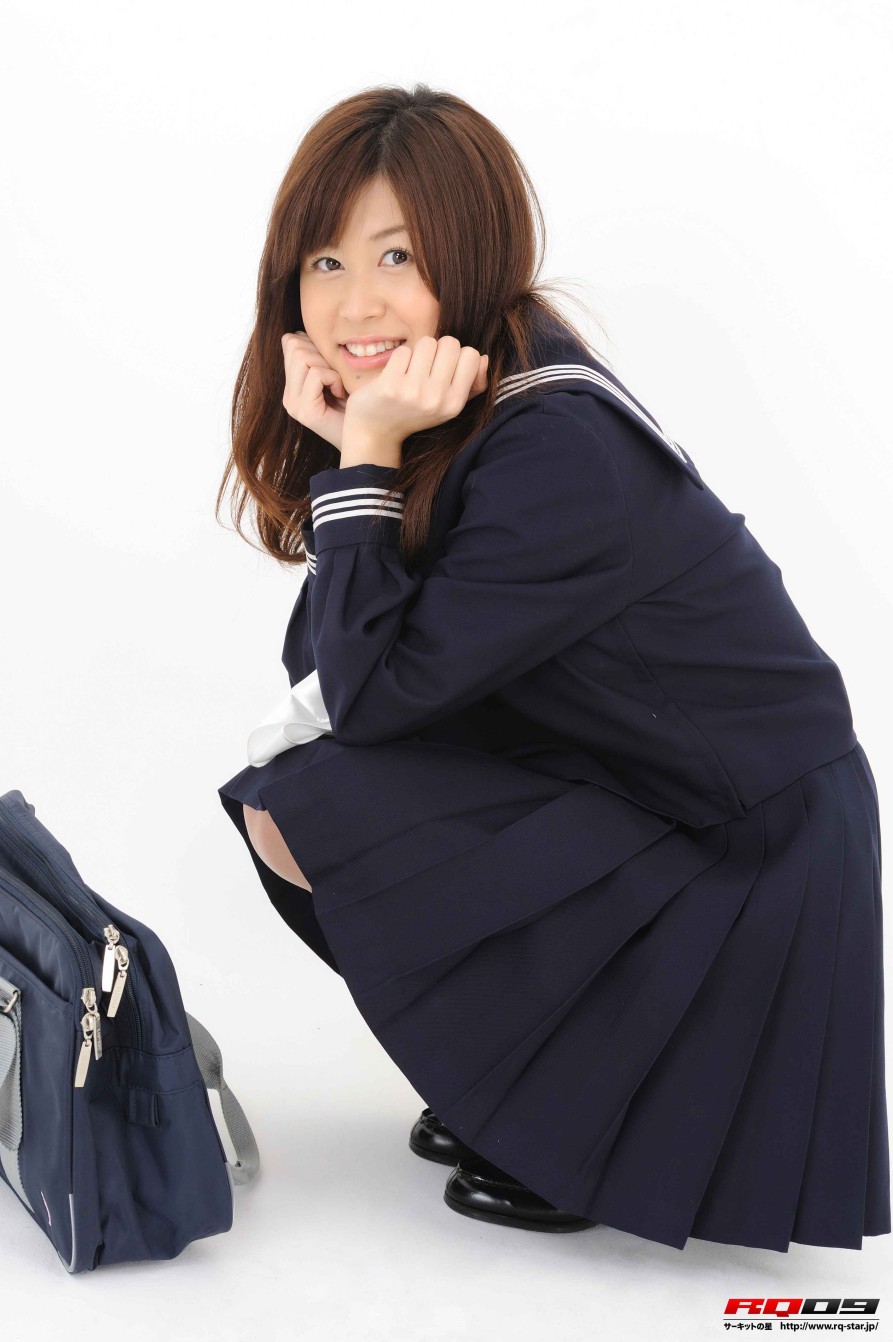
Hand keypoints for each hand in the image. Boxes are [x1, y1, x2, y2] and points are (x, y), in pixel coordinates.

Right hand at [281, 331, 347, 449]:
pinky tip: (341, 395)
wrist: (368, 438)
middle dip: (321, 354)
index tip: (332, 365)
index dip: (313, 343)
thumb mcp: (337, 374)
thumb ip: (322, 356)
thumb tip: (309, 331)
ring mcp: (294, 404)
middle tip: (337, 377)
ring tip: (339, 387)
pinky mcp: (304, 411)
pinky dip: (333, 379)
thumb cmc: (358, 405)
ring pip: (303, 357)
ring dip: (328, 367)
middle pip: (294, 346)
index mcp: (293, 384)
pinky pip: (316, 374)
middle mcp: (288, 394)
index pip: (289, 341)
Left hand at [342, 335, 488, 450]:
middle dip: (439, 349)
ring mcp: (414, 392)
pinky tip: (396, 374)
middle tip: (426, 367)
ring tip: (411, 370)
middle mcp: (437, 399)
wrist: (376, 431)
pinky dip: (400, 358)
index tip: (444, 369)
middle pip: (451, 343)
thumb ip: (472, 384)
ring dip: (419, 351)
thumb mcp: (447, 406)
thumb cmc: (414, 413)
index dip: (457, 356)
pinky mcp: (391, 385)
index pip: (472, 355)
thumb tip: (485, 358)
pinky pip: (404, 351)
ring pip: (428, 342)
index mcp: (455, 403)